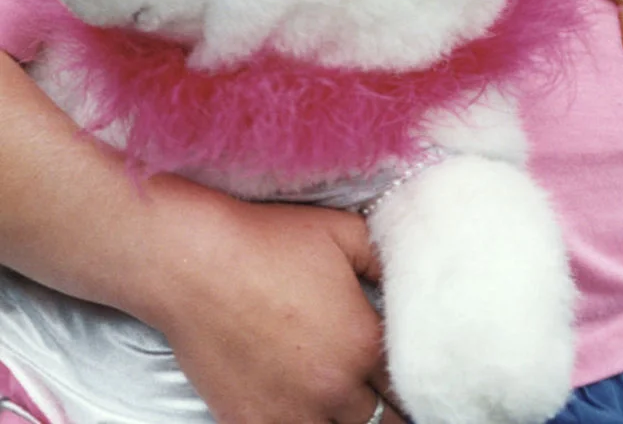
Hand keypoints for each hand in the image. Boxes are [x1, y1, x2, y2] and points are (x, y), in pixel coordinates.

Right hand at [141, 189, 395, 423]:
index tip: (408, 378)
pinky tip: (305, 409)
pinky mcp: (249, 423)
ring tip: (346, 404)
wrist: (194, 261)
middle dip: (387, 408)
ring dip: (346, 420)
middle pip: (381, 422)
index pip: (408, 385)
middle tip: (381, 392)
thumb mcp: (344, 233)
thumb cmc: (269, 240)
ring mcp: (289, 413)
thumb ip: (386, 262)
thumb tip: (412, 279)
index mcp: (362, 344)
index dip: (411, 381)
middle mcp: (332, 391)